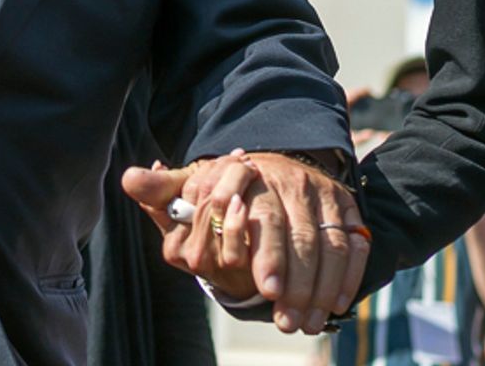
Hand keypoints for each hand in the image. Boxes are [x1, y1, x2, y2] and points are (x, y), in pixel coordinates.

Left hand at [124, 151, 368, 333]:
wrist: (277, 163)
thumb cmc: (229, 183)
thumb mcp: (194, 182)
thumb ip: (166, 190)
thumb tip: (129, 179)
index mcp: (258, 178)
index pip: (267, 218)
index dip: (268, 255)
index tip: (265, 291)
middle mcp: (295, 185)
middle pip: (302, 237)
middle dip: (297, 283)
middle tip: (286, 320)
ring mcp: (325, 196)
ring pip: (332, 244)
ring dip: (321, 288)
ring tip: (306, 322)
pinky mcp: (347, 208)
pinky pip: (355, 244)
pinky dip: (349, 275)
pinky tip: (334, 304)